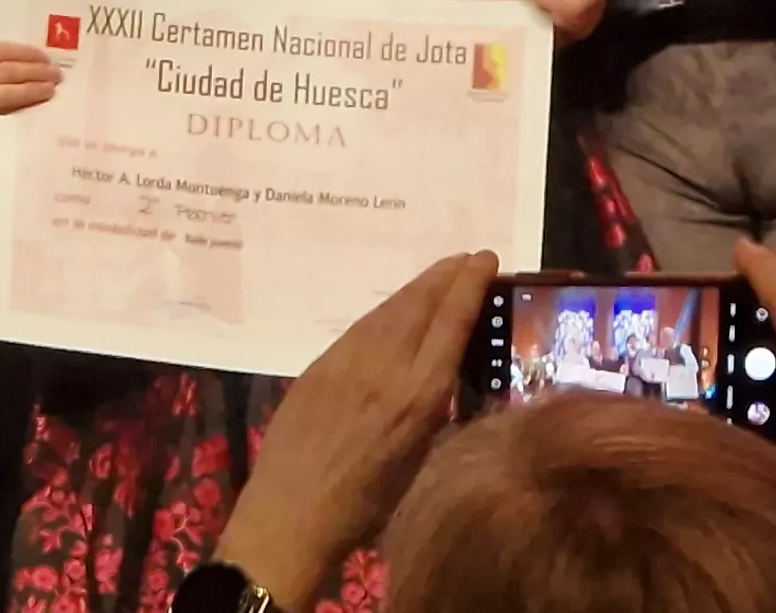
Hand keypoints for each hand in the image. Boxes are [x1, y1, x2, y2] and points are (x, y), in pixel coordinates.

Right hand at [0, 39, 59, 140]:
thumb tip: (32, 58)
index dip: (25, 52)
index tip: (46, 58)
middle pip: (5, 71)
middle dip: (35, 71)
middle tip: (56, 74)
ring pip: (5, 94)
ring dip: (32, 91)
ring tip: (50, 90)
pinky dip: (20, 112)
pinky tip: (34, 110)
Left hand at [213, 249, 497, 602]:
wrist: (289, 517)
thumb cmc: (365, 507)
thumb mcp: (418, 460)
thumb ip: (432, 409)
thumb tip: (442, 372)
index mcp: (418, 397)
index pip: (451, 323)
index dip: (470, 285)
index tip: (486, 259)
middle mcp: (385, 368)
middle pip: (420, 304)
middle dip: (448, 275)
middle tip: (469, 259)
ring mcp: (346, 362)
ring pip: (389, 309)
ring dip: (418, 287)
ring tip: (440, 276)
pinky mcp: (318, 366)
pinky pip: (361, 326)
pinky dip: (387, 310)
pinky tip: (395, 311)